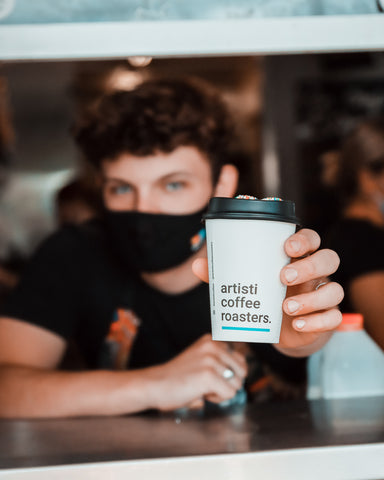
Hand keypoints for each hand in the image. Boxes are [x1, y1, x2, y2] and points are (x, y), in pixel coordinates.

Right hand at [149, 334, 246, 410]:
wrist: (154, 384)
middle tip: (207, 383)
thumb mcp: (201, 359)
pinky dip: (217, 398)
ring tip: (202, 387)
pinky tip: (200, 392)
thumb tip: (244, 369)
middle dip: (228, 382)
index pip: (240, 358)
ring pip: (237, 384)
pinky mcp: (209, 376)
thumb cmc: (177, 377)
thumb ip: (221, 360)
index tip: (211, 376)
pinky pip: (229, 394)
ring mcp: (211, 360)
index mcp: (211, 340)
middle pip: (242, 372)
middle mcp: (213, 346)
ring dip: (222, 391)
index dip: (228, 374)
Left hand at [192, 228, 343, 354]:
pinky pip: (334, 317)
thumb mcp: (248, 283)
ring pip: (335, 290)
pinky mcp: (326, 319)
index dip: (304, 239)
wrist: (282, 329)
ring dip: (312, 298)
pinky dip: (317, 322)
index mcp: (298, 258)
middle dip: (310, 266)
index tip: (287, 247)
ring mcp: (323, 296)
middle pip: (329, 259)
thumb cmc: (266, 296)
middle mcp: (315, 274)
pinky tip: (297, 324)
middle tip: (284, 277)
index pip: (311, 239)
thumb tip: (197, 264)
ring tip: (285, 306)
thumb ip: (226, 274)